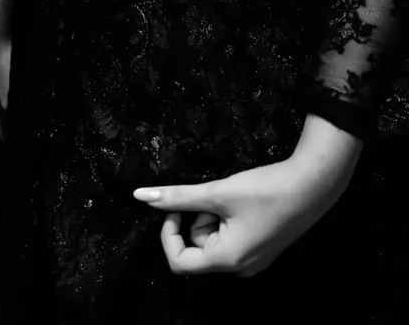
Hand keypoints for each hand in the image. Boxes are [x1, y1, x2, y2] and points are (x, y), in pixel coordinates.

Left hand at [133, 122, 359, 276]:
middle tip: (215, 198)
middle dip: (197, 218)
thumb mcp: (216, 192)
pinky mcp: (260, 247)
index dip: (169, 234)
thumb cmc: (265, 190)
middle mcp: (240, 267)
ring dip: (212, 216)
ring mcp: (252, 259)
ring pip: (212, 239)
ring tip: (233, 199)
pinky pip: (229, 237)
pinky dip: (226, 218)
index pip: (179, 262)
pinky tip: (242, 203)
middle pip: (197, 247)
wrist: (312, 186)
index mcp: (228, 260)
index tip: (175, 208)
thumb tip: (142, 196)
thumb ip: (177, 197)